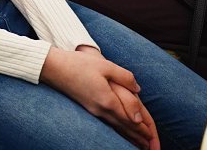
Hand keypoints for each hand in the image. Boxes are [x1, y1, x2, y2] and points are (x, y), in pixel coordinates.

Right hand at [41, 46, 159, 149]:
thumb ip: (125, 77)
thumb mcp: (105, 65)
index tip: (152, 136)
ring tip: (139, 144)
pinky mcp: (88, 108)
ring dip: (129, 136)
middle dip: (138, 137)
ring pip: (116, 127)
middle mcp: (101, 109)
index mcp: (107, 100)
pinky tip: (120, 131)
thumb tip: (138, 88)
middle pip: (124, 127)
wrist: (53, 68)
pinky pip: (108, 124)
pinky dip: (118, 131)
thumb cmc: (78, 64)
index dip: (142, 128)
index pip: (130, 119)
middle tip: (150, 145)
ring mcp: (93, 110)